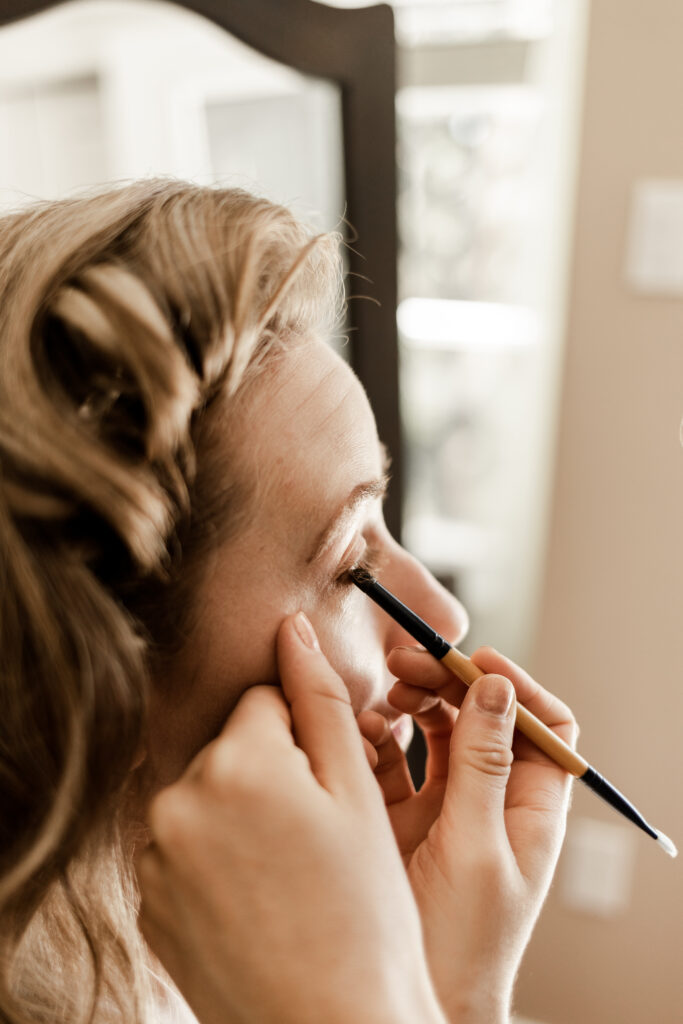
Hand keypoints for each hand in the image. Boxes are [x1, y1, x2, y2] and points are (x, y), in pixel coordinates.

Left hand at [138, 613, 446, 1023]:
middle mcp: (177, 802)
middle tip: (318, 837)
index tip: (331, 786)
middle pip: (232, 748)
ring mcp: (156, 858)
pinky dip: (217, 861)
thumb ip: (320, 699)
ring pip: (209, 797)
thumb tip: (292, 628)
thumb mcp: (357, 795)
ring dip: (242, 816)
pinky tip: (259, 900)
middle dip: (272, 773)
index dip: (307, 737)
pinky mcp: (150, 903)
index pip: (264, 700)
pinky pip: (186, 849)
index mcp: (235, 764)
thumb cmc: (364, 914)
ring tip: (290, 875)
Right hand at [358, 645, 576, 1023]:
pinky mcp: (397, 816)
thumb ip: (482, 768)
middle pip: (482, 717)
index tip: (473, 661)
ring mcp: (442, 807)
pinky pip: (391, 758)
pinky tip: (360, 732)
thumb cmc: (459, 945)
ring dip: (413, 703)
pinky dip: (378, 736)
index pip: (543, 727)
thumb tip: (497, 690)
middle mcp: (489, 801)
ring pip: (435, 730)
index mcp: (529, 810)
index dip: (515, 686)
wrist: (396, 1002)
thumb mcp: (475, 849)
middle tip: (407, 664)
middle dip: (449, 682)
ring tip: (384, 695)